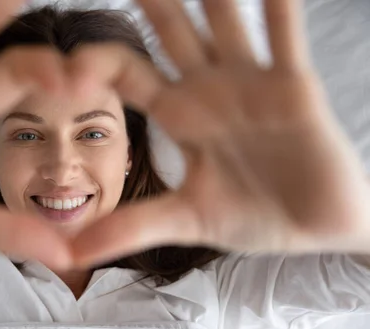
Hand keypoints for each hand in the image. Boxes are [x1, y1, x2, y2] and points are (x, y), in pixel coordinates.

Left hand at [70, 0, 369, 267]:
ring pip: (223, 24)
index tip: (65, 65)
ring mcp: (251, 85)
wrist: (314, 232)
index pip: (127, 73)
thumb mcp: (185, 220)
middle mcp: (208, 90)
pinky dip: (277, 10)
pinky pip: (284, 40)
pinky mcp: (295, 90)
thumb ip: (131, 228)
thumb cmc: (252, 217)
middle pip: (170, 33)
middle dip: (150, 1)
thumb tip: (72, 254)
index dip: (95, 63)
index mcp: (178, 116)